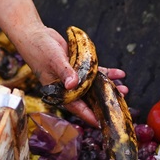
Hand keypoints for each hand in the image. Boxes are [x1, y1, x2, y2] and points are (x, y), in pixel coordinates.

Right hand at [0, 0, 124, 126]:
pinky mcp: (78, 66)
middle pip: (89, 98)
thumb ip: (65, 72)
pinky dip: (106, 73)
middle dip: (104, 101)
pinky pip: (94, 72)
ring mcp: (74, 76)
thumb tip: (73, 84)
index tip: (102, 124)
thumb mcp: (54, 60)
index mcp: (59, 91)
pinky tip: (119, 73)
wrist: (35, 35)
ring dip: (108, 87)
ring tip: (124, 89)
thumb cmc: (40, 49)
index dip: (90, 116)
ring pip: (94, 86)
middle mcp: (68, 86)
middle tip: (121, 104)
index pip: (77, 107)